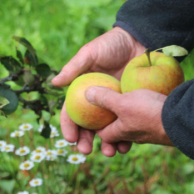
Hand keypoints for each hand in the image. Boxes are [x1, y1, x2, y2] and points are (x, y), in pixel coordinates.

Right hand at [52, 27, 145, 156]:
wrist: (139, 41)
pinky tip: (127, 144)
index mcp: (84, 91)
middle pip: (89, 125)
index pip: (72, 111)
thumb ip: (74, 67)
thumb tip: (54, 83)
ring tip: (110, 152)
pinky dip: (126, 135)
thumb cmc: (111, 44)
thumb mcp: (90, 53)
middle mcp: (98, 101)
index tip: (70, 138)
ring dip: (108, 143)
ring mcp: (115, 104)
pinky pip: (127, 123)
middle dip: (86, 140)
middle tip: (86, 151)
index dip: (68, 126)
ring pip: (108, 129)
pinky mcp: (131, 105)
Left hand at [85, 86, 172, 145]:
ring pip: (132, 124)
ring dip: (128, 116)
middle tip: (108, 112)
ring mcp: (147, 132)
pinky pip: (146, 118)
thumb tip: (86, 94)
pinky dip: (141, 111)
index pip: (102, 134)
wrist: (180, 120)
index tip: (92, 117)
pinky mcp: (159, 124)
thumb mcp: (122, 103)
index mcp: (119, 132)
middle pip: (117, 131)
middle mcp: (133, 135)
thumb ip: (104, 99)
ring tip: (127, 104)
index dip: (96, 127)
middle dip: (112, 124)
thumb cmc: (148, 112)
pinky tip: (143, 100)